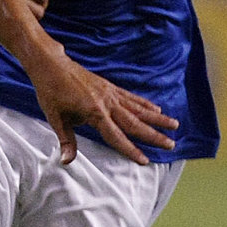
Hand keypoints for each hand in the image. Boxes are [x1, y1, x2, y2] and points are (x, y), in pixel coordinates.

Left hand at [26, 52, 177, 164]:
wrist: (51, 64)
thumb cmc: (51, 92)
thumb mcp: (55, 118)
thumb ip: (66, 140)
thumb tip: (67, 161)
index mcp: (94, 113)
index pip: (116, 136)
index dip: (130, 149)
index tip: (145, 160)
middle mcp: (107, 103)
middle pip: (135, 122)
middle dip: (154, 135)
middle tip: (171, 144)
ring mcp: (111, 93)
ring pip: (138, 108)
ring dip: (157, 118)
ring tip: (175, 125)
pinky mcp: (110, 87)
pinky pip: (131, 97)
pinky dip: (145, 104)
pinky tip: (156, 109)